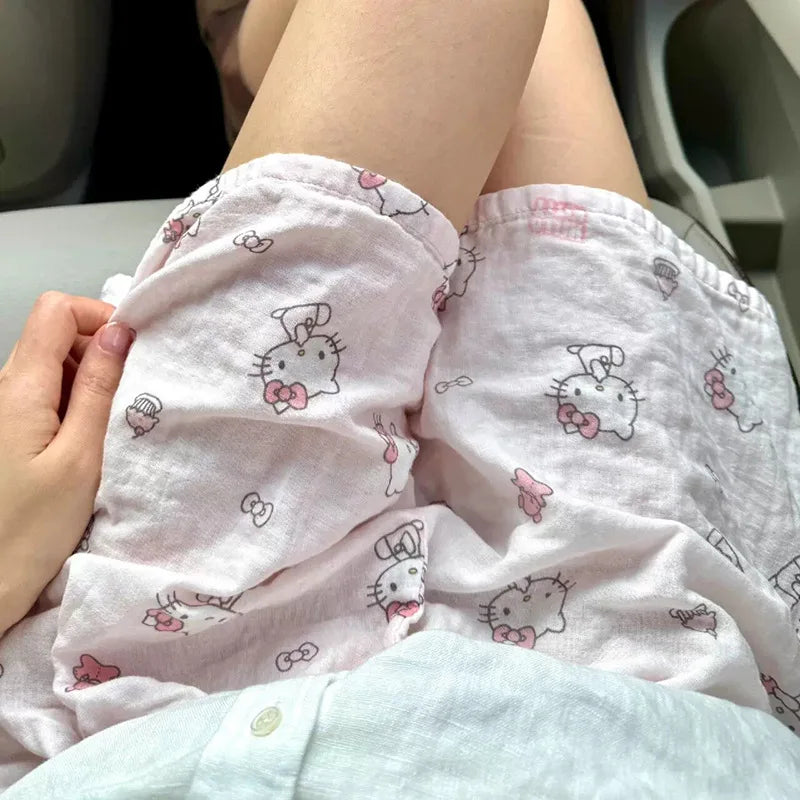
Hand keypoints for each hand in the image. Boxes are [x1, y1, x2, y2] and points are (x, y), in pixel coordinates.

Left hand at [0, 292, 133, 634]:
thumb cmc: (28, 532)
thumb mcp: (81, 457)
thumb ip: (99, 389)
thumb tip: (118, 335)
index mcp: (18, 388)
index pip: (55, 310)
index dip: (98, 316)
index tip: (134, 347)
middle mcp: (0, 388)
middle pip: (52, 334)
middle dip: (98, 351)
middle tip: (130, 394)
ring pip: (48, 364)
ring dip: (86, 380)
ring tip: (111, 424)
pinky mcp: (2, 430)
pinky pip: (39, 394)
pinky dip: (70, 402)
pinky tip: (87, 438)